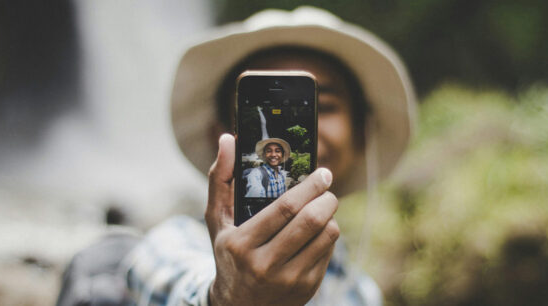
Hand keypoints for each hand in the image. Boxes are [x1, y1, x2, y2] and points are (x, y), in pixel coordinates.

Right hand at [206, 134, 339, 305]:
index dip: (309, 187)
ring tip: (323, 205)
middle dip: (326, 197)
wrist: (238, 305)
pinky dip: (328, 234)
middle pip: (310, 222)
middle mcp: (264, 266)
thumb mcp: (216, 219)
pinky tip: (318, 229)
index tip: (322, 172)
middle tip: (327, 184)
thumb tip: (227, 138)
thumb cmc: (228, 253)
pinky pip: (329, 251)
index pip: (284, 209)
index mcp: (241, 244)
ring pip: (326, 236)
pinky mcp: (307, 288)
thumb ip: (220, 178)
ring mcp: (289, 280)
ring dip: (330, 215)